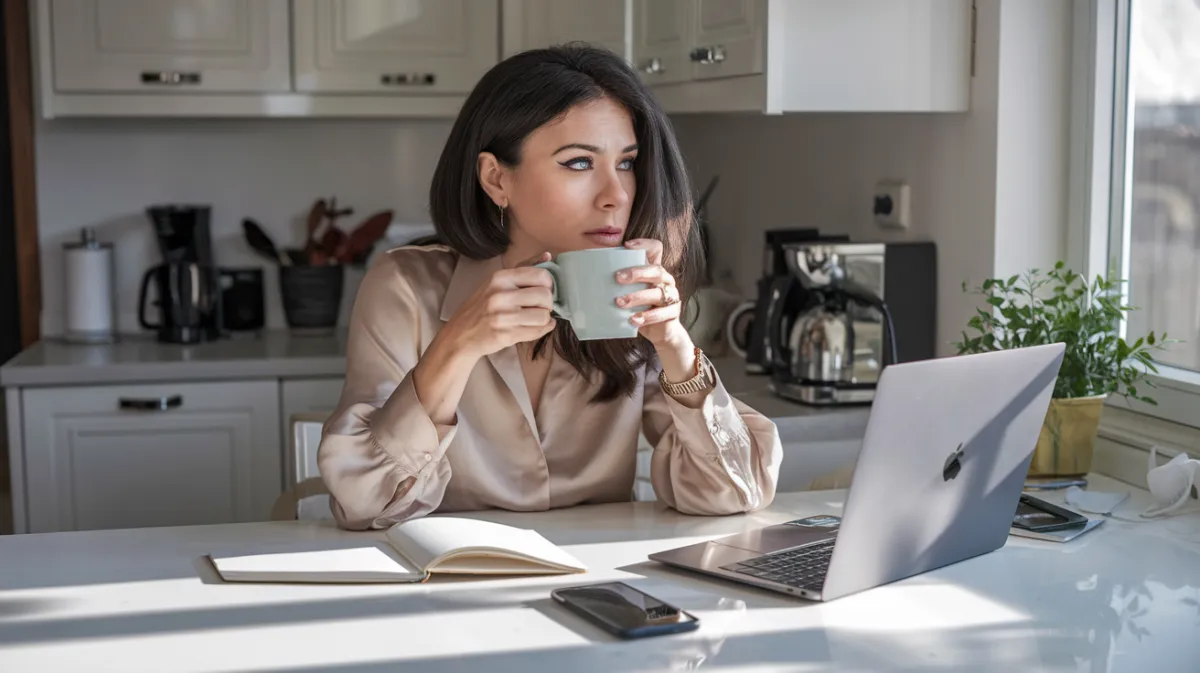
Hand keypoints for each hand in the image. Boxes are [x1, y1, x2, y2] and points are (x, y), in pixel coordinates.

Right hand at [441, 252, 556, 359]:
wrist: (460, 335)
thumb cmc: (481, 307)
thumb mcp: (496, 283)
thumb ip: (523, 268)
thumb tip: (548, 256)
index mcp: (500, 277)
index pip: (541, 275)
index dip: (549, 285)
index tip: (544, 291)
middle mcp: (501, 294)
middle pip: (545, 296)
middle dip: (547, 304)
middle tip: (540, 308)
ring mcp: (503, 316)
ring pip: (544, 316)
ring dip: (544, 319)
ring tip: (535, 319)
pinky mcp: (506, 335)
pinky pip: (537, 332)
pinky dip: (542, 330)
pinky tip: (534, 327)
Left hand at [614, 239, 689, 349]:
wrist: (660, 331)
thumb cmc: (641, 308)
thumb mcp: (631, 293)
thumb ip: (619, 284)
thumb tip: (585, 279)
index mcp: (655, 270)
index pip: (656, 248)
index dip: (644, 244)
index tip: (627, 246)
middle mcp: (666, 280)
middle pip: (656, 270)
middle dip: (636, 273)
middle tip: (618, 278)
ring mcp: (672, 296)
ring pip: (657, 293)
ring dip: (637, 297)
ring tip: (619, 302)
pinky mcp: (673, 312)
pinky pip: (662, 313)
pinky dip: (647, 317)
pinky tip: (633, 320)